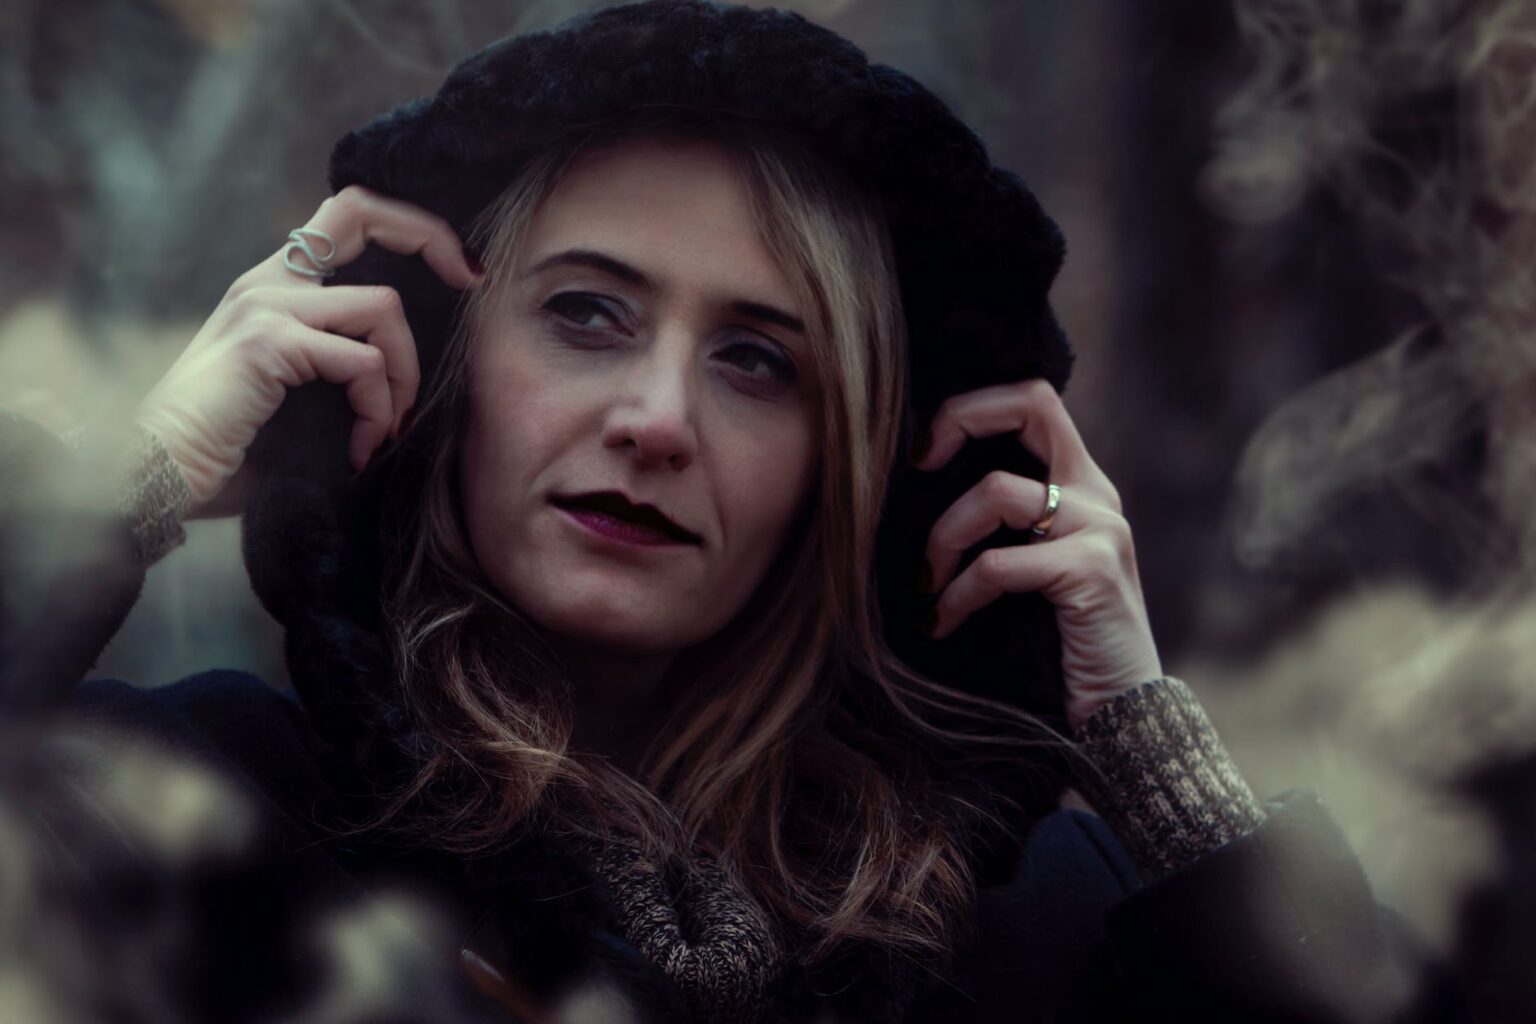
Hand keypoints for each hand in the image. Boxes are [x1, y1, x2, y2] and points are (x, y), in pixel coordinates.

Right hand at [134, 185, 482, 516]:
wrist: (156, 478)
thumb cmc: (229, 449)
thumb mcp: (295, 392)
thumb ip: (340, 363)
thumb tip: (413, 375)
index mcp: (274, 286)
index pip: (349, 214)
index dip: (413, 226)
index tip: (462, 271)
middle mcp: (267, 282)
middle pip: (362, 212)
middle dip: (432, 239)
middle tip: (471, 284)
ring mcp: (266, 306)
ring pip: (383, 309)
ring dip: (405, 378)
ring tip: (385, 430)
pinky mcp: (268, 343)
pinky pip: (365, 365)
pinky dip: (378, 412)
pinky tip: (360, 451)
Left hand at [913, 379, 1160, 732]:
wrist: (1122, 714)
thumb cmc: (1058, 644)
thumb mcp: (1028, 569)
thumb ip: (1001, 526)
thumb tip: (914, 495)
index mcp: (1081, 484)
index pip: (1034, 400)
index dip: (973, 407)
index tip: (925, 452)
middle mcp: (1096, 494)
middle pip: (1031, 403)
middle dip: (960, 419)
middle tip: (918, 467)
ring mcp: (1099, 528)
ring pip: (995, 492)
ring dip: (942, 538)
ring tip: (926, 586)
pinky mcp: (1090, 570)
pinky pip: (997, 565)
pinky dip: (957, 595)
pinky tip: (941, 624)